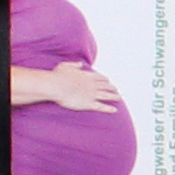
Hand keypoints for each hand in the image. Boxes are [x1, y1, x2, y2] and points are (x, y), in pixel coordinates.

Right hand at [10, 62, 124, 111]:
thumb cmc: (57, 76)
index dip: (105, 80)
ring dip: (114, 96)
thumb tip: (80, 64)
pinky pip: (102, 107)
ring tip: (118, 98)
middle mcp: (92, 84)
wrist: (56, 86)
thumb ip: (74, 65)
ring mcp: (92, 94)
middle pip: (106, 86)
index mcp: (87, 76)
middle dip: (112, 88)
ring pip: (107, 96)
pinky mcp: (89, 104)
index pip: (100, 77)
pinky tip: (115, 110)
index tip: (108, 81)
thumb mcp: (66, 66)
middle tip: (116, 90)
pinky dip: (109, 109)